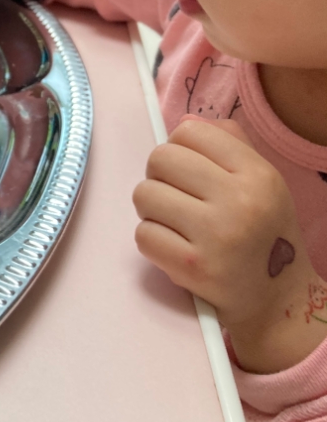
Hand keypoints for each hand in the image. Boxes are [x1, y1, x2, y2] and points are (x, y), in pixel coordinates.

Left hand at [134, 116, 326, 372]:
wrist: (278, 300)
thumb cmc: (262, 234)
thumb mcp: (262, 183)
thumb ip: (228, 144)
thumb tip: (185, 121)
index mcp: (258, 174)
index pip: (190, 132)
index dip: (179, 149)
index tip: (188, 171)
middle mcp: (240, 201)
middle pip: (160, 159)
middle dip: (160, 177)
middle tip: (176, 199)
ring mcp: (216, 236)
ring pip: (145, 194)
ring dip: (152, 209)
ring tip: (175, 223)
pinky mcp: (192, 268)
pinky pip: (143, 234)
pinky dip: (152, 240)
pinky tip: (174, 247)